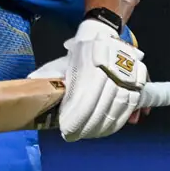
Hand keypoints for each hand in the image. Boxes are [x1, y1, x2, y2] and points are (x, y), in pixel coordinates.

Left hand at [58, 19, 145, 140]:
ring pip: (119, 107)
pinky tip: (111, 127)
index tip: (68, 131)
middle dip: (90, 126)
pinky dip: (123, 118)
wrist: (104, 34)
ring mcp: (128, 76)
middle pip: (103, 107)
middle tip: (78, 136)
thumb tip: (31, 81)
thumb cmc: (80, 52)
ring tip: (93, 134)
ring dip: (106, 126)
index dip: (78, 119)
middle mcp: (112, 71)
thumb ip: (51, 73)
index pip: (86, 99)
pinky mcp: (138, 79)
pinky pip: (133, 103)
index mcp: (91, 66)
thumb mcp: (64, 60)